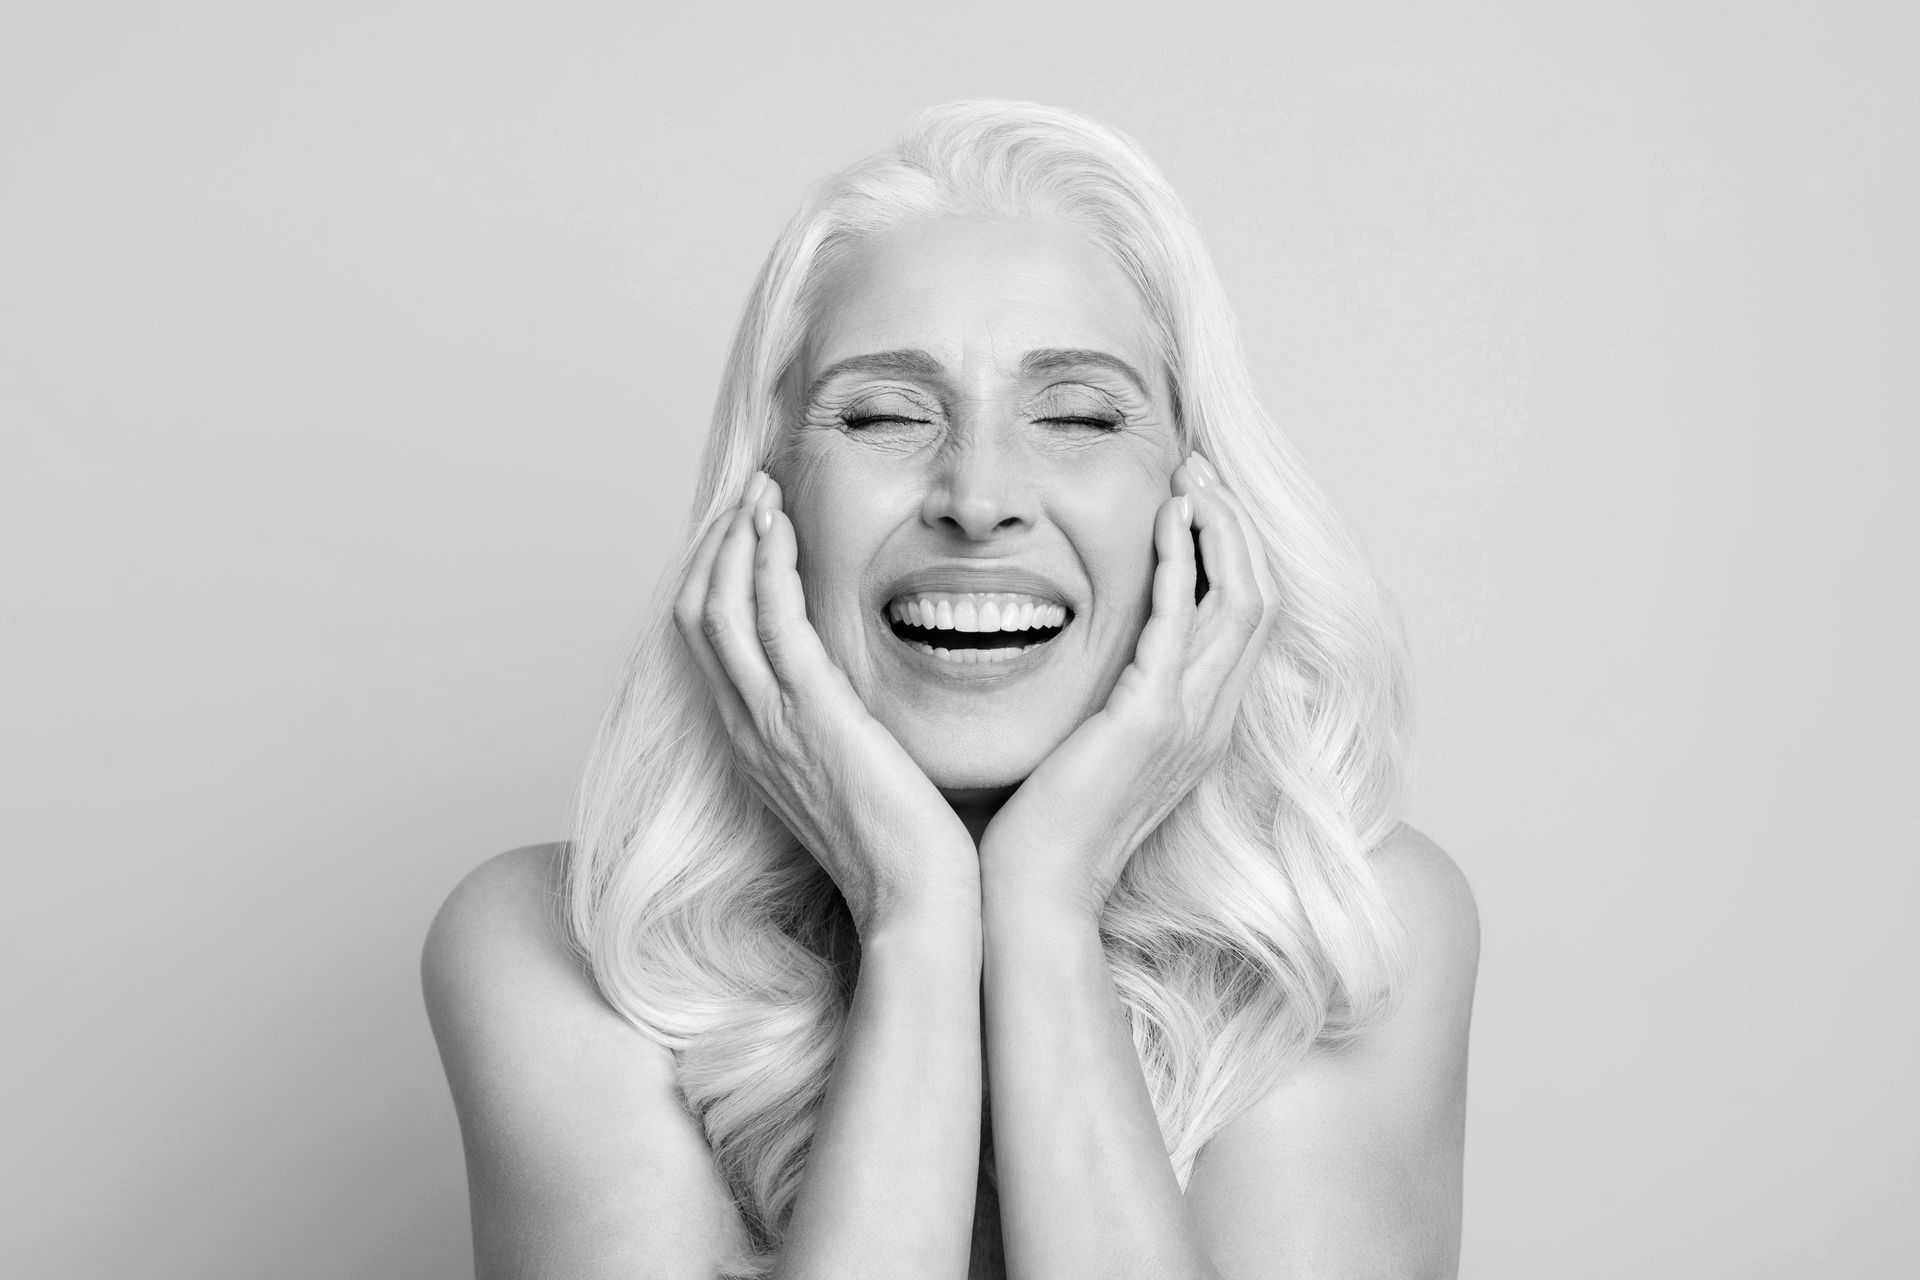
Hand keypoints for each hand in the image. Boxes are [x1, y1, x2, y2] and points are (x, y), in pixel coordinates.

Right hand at [676, 472, 979, 935]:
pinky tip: (781, 526)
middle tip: (749, 495)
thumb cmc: (908, 852)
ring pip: (719, 608)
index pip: (712, 644)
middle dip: (719, 546)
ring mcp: (771, 723)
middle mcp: (749, 730)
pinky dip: (767, 565)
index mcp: (759, 746)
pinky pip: (769, 622)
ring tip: (759, 491)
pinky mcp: (809, 715)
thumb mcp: (860, 779)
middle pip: (699, 615)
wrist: (918, 904)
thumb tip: (863, 701)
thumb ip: (847, 733)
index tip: (750, 531)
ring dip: (736, 540)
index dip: (721, 578)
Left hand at [977, 452, 1276, 915]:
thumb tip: (1086, 661)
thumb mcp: (1088, 749)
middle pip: (1258, 599)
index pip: (1242, 622)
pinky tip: (1167, 519)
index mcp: (1198, 726)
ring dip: (1219, 530)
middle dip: (1234, 527)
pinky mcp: (1151, 719)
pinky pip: (1182, 620)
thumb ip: (1103, 702)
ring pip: (1241, 600)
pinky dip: (1181, 561)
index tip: (1196, 502)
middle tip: (1198, 472)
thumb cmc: (1044, 830)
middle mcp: (1209, 720)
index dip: (1230, 555)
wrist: (1033, 895)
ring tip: (1190, 479)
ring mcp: (1188, 720)